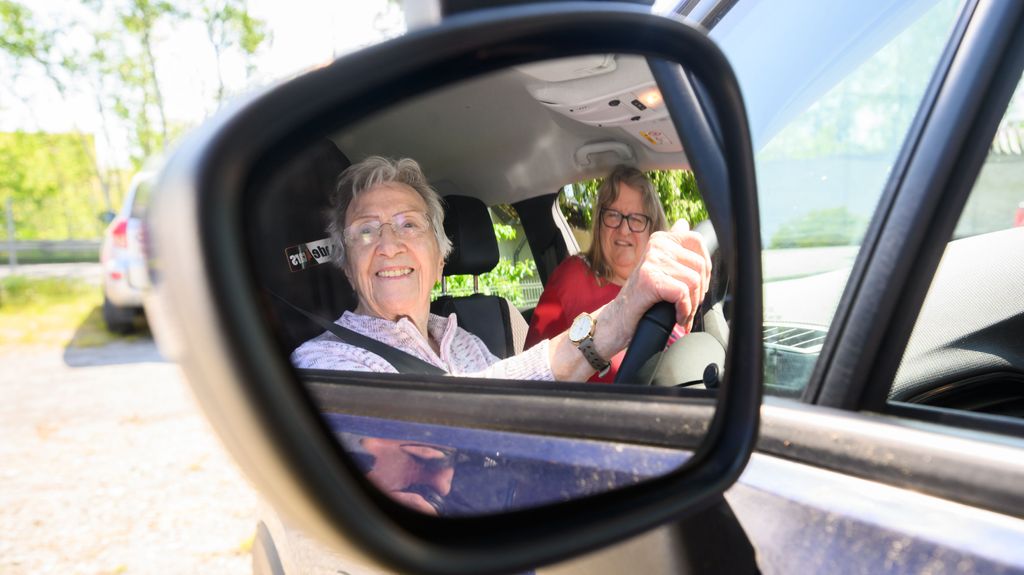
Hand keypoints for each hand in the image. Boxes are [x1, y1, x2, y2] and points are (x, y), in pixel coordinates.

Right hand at [596, 220, 711, 355]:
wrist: (618, 319)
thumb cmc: (642, 296)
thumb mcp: (658, 266)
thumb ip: (672, 245)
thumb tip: (683, 223)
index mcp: (660, 239)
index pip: (697, 240)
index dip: (705, 266)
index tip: (697, 284)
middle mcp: (656, 245)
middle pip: (699, 265)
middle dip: (699, 292)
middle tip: (688, 306)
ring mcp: (652, 261)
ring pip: (694, 282)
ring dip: (692, 305)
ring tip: (681, 314)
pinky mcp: (650, 279)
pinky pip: (682, 294)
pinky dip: (684, 311)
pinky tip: (677, 318)